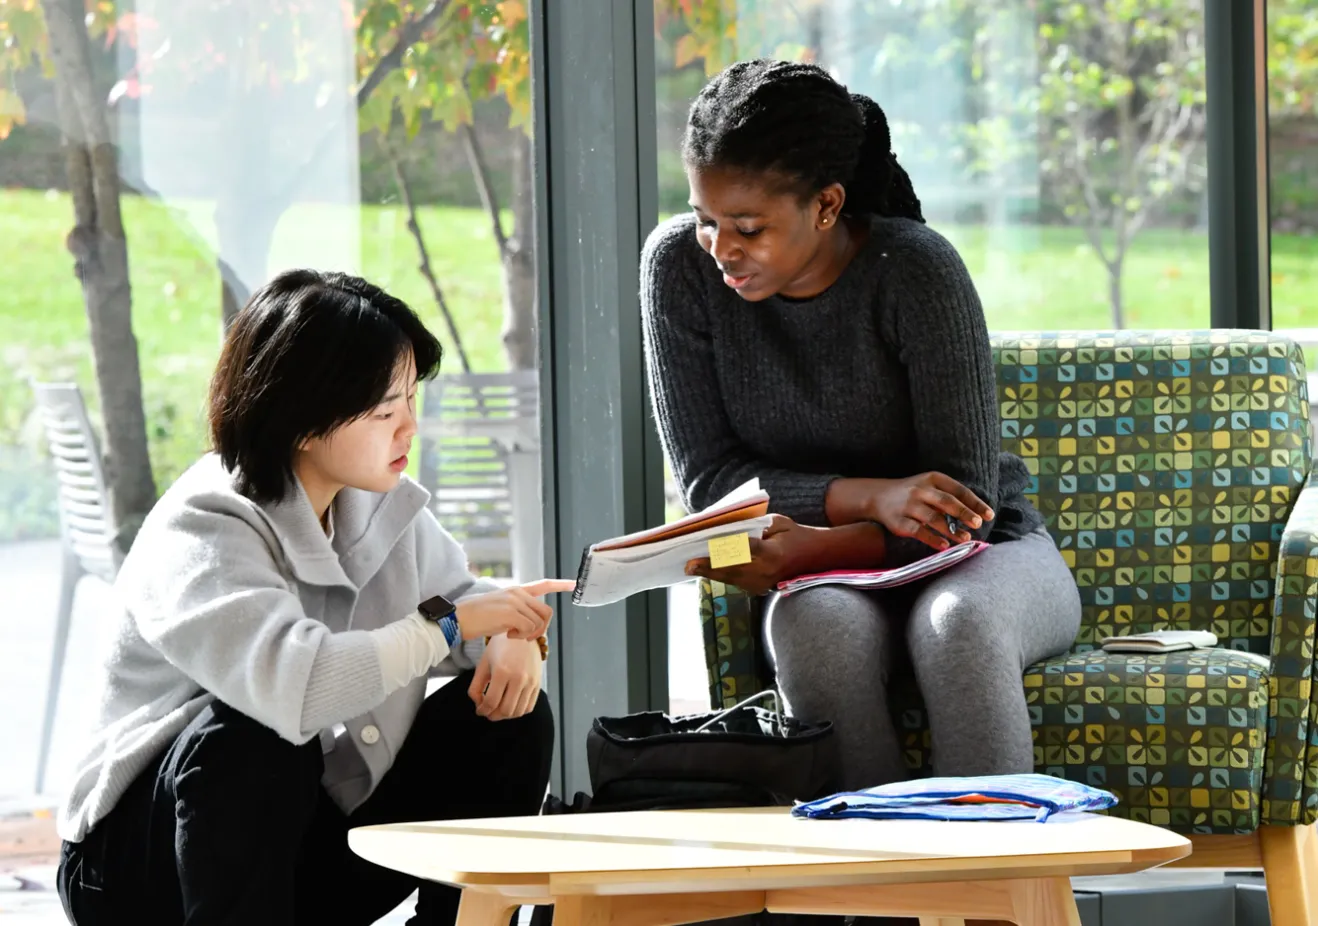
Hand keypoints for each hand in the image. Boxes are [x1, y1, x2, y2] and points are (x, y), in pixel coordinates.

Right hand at [454, 578, 573, 640]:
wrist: (458, 618)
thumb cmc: (476, 618)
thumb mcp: (499, 608)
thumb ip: (516, 609)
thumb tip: (531, 621)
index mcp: (516, 590)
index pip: (543, 584)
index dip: (560, 584)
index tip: (574, 584)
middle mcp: (518, 592)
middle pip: (546, 612)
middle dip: (541, 628)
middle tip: (525, 637)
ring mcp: (514, 601)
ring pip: (538, 622)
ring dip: (529, 634)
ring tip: (512, 635)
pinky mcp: (510, 613)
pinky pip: (528, 629)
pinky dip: (521, 637)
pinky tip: (507, 636)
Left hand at [469, 634, 542, 719]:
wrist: (521, 635)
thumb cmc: (499, 648)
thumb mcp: (483, 664)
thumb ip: (476, 687)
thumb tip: (479, 705)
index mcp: (502, 671)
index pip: (491, 702)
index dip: (483, 710)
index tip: (479, 710)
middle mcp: (519, 678)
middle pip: (505, 710)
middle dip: (493, 715)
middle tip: (488, 712)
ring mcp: (530, 681)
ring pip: (518, 711)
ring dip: (506, 715)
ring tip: (499, 709)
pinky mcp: (538, 683)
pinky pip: (529, 707)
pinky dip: (518, 711)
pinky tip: (511, 705)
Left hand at [683, 515, 807, 595]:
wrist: (815, 557)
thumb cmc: (794, 535)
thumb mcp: (778, 522)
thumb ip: (756, 525)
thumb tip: (730, 528)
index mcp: (772, 553)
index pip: (744, 551)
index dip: (724, 551)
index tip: (706, 549)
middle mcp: (766, 572)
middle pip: (732, 569)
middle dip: (709, 567)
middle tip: (689, 565)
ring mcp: (764, 583)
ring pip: (731, 579)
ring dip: (711, 573)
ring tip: (692, 568)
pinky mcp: (761, 589)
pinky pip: (737, 582)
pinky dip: (722, 576)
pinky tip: (707, 570)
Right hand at [867, 473, 993, 550]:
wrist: (877, 497)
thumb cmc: (912, 493)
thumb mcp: (929, 486)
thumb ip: (949, 497)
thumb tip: (976, 515)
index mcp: (932, 479)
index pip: (958, 490)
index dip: (975, 503)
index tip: (989, 515)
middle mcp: (920, 490)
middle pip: (946, 502)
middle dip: (964, 513)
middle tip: (978, 523)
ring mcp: (908, 506)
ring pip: (933, 518)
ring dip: (951, 529)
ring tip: (966, 538)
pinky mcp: (899, 521)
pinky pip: (918, 531)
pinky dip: (932, 539)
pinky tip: (944, 545)